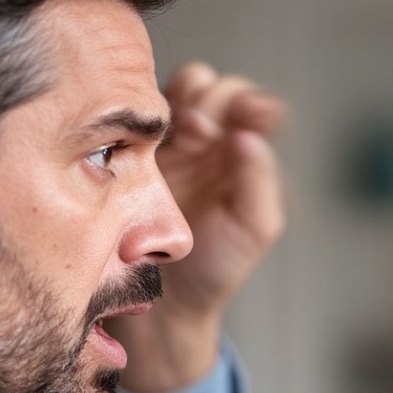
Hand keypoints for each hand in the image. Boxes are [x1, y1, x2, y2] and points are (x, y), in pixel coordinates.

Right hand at [110, 62, 285, 392]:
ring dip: (183, 100)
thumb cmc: (217, 268)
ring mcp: (169, 145)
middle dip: (212, 100)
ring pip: (177, 93)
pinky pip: (139, 118)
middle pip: (213, 89)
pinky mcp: (132, 154)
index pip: (252, 106)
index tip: (247, 117)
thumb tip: (249, 134)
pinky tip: (153, 138)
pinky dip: (148, 115)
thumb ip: (260, 179)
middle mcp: (209, 143)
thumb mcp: (255, 228)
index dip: (250, 103)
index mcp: (243, 155)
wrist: (162, 303)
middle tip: (204, 132)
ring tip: (186, 132)